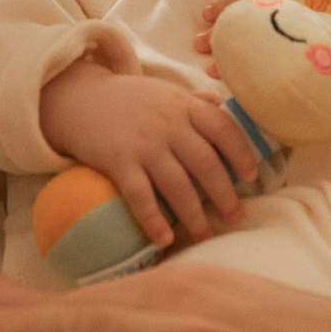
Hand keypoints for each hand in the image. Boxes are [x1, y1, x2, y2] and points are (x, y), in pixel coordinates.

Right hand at [40, 61, 257, 245]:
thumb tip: (228, 108)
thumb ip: (197, 101)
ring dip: (194, 216)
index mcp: (185, 106)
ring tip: (205, 236)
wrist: (80, 97)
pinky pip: (140, 197)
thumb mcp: (167, 92)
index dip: (240, 153)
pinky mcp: (119, 162)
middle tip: (236, 217)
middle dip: (225, 194)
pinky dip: (153, 220)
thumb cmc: (130, 99)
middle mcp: (169, 125)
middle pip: (206, 163)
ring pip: (177, 185)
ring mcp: (144, 145)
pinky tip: (164, 240)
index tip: (250, 176)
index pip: (223, 127)